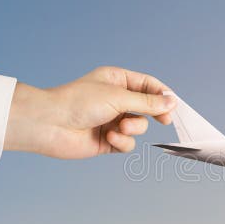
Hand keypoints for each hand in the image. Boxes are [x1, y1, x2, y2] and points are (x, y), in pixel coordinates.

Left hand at [4, 66, 175, 157]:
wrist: (50, 124)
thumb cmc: (78, 103)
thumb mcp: (118, 97)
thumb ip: (147, 102)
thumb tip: (172, 102)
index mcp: (116, 80)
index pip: (148, 85)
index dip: (162, 95)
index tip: (174, 106)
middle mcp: (115, 99)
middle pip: (147, 107)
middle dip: (153, 114)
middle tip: (164, 120)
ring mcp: (112, 120)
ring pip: (138, 127)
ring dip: (133, 129)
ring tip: (120, 128)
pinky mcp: (108, 140)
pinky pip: (127, 143)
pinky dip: (122, 142)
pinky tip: (110, 138)